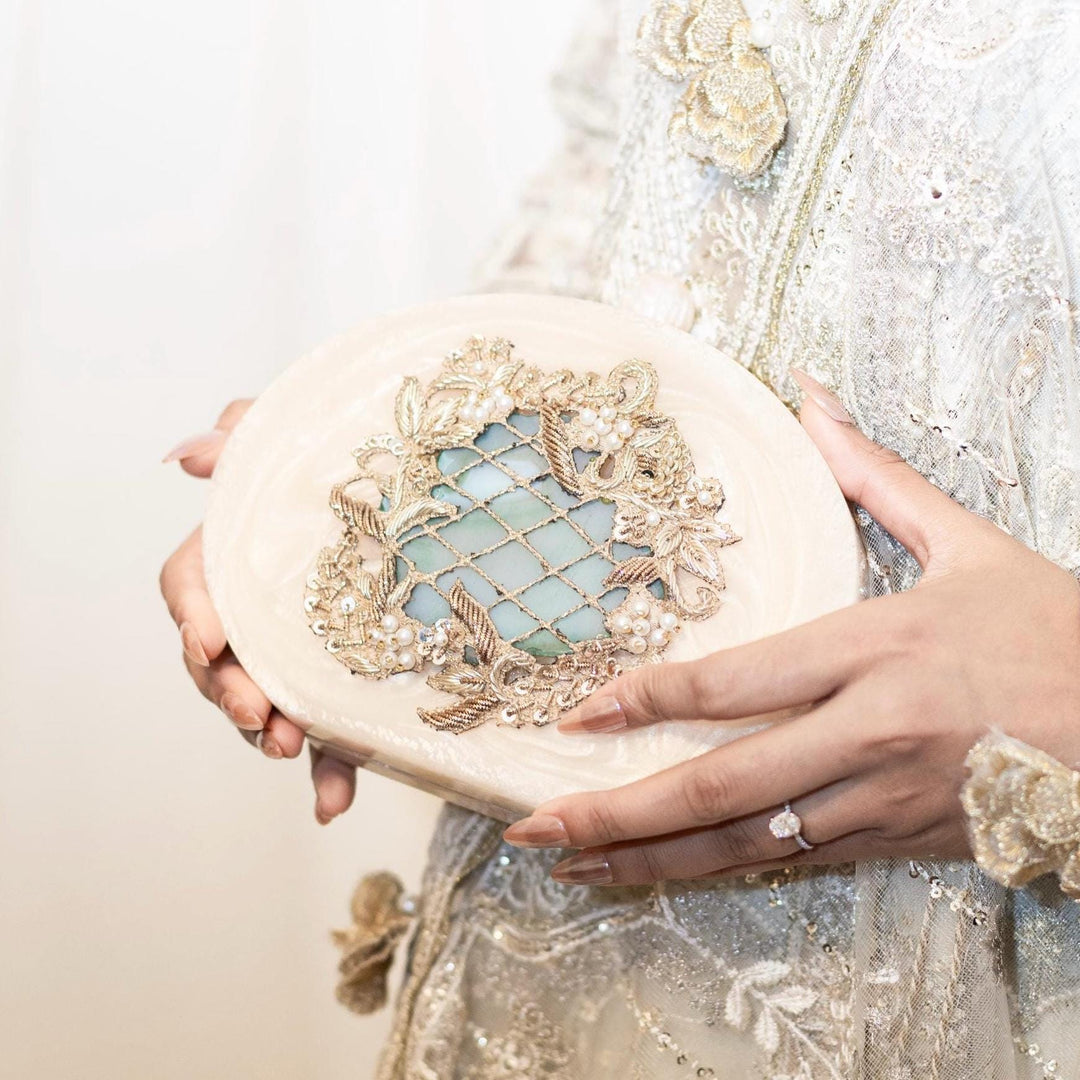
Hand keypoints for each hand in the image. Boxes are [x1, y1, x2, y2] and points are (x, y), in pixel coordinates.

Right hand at [160, 401, 357, 823]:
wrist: (402, 501)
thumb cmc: (330, 473)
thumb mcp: (291, 443)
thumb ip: (242, 438)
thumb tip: (191, 455)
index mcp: (235, 555)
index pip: (191, 585)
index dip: (193, 614)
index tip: (209, 640)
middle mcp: (253, 611)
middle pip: (217, 660)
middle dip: (229, 692)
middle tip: (257, 714)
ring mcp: (290, 655)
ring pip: (261, 704)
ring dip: (268, 735)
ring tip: (291, 750)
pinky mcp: (332, 688)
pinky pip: (323, 736)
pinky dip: (327, 773)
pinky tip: (333, 803)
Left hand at [503, 371, 1079, 885]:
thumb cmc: (1056, 631)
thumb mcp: (969, 541)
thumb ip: (874, 474)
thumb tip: (810, 394)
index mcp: (875, 646)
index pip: (735, 680)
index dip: (648, 696)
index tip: (579, 712)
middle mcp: (869, 730)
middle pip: (722, 781)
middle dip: (620, 810)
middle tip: (536, 825)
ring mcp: (885, 798)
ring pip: (748, 843)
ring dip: (653, 859)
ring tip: (574, 866)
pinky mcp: (904, 841)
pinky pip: (796, 864)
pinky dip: (723, 872)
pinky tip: (665, 875)